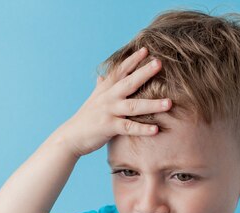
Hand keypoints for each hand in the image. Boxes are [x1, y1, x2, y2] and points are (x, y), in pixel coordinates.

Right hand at [56, 46, 171, 157]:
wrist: (70, 137)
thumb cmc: (85, 118)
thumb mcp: (92, 99)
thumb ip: (100, 87)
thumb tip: (102, 76)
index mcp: (105, 89)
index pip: (120, 71)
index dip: (132, 60)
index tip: (146, 50)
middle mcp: (108, 98)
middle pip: (129, 83)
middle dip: (144, 73)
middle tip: (159, 63)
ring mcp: (108, 112)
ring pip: (133, 106)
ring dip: (152, 104)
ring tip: (169, 103)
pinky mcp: (109, 127)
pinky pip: (128, 127)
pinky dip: (142, 129)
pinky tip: (156, 129)